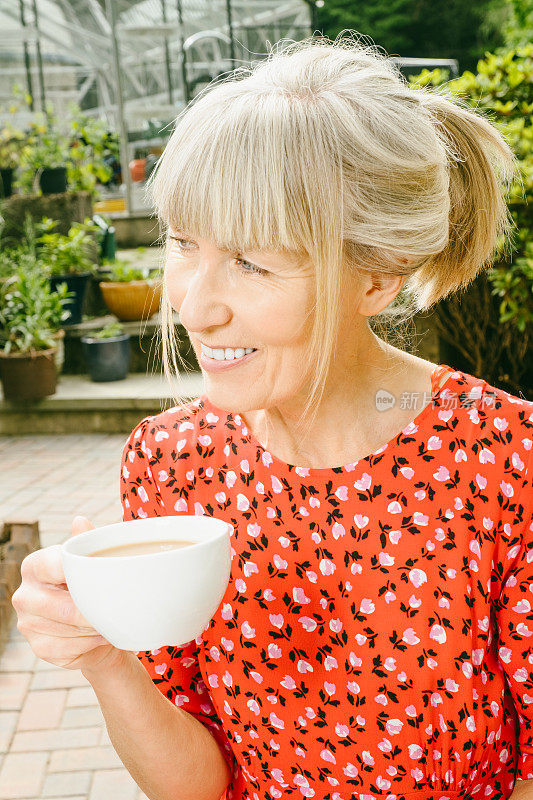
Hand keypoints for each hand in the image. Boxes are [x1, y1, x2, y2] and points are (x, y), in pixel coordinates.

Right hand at [11, 516, 121, 671]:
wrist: (93, 625)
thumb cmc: (93, 586)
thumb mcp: (92, 560)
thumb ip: (86, 542)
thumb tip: (79, 521)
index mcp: (34, 566)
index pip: (52, 565)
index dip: (77, 572)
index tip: (99, 577)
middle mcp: (24, 595)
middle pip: (64, 606)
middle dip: (93, 610)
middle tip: (115, 607)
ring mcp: (28, 624)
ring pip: (70, 629)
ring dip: (95, 627)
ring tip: (109, 619)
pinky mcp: (39, 648)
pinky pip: (69, 648)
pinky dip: (90, 644)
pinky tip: (99, 636)